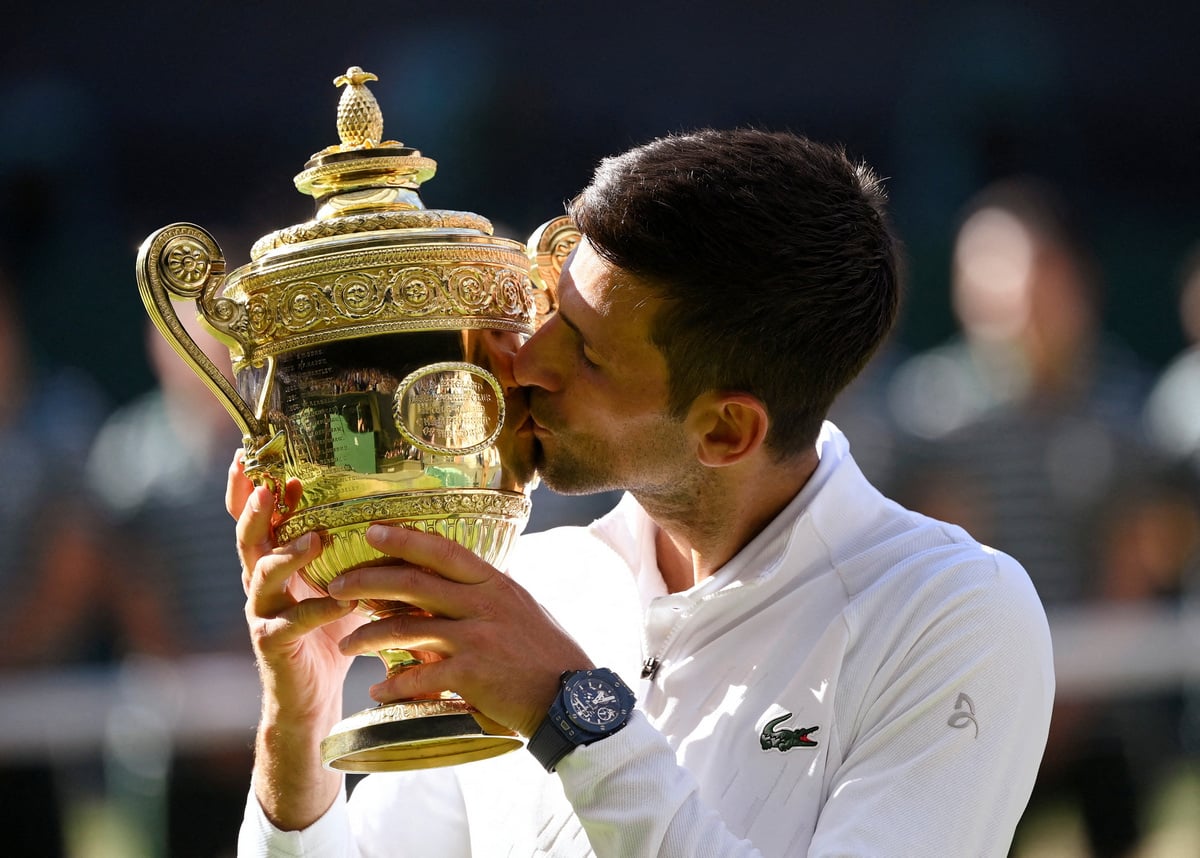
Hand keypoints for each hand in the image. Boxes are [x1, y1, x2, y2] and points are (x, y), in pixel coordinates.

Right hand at [227, 453, 361, 725]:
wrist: (312, 697)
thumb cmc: (331, 632)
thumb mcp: (343, 582)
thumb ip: (354, 551)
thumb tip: (397, 512)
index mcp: (275, 562)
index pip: (258, 519)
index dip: (253, 490)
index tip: (261, 459)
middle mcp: (260, 583)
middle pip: (248, 537)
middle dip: (256, 510)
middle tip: (272, 487)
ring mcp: (262, 613)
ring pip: (262, 574)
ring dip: (289, 553)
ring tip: (316, 538)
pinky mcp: (272, 644)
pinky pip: (291, 621)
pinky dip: (318, 609)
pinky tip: (343, 599)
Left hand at [328, 524, 593, 737]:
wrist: (572, 700)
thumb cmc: (547, 655)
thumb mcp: (520, 610)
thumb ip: (485, 597)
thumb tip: (452, 587)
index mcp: (495, 584)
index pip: (443, 550)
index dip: (405, 538)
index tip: (372, 530)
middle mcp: (484, 604)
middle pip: (413, 582)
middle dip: (368, 581)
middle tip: (337, 586)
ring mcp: (476, 638)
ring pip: (407, 629)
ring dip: (369, 637)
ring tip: (346, 645)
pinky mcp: (470, 674)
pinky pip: (418, 677)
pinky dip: (393, 686)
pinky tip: (378, 691)